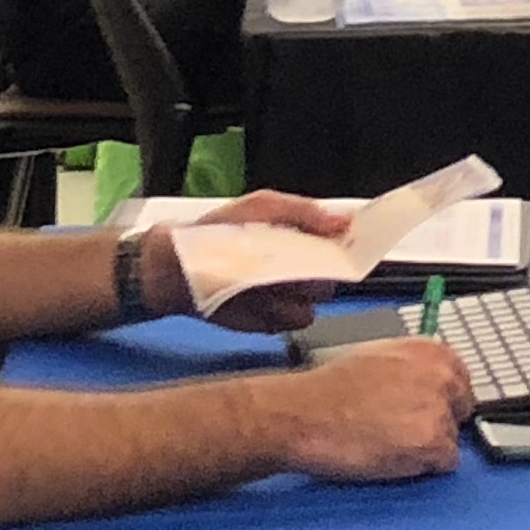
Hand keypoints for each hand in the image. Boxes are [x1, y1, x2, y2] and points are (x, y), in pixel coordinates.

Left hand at [153, 194, 355, 333]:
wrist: (180, 264)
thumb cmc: (222, 228)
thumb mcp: (262, 207)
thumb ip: (303, 212)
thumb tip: (345, 220)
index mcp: (305, 239)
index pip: (343, 246)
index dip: (349, 246)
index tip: (347, 245)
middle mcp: (302, 271)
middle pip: (331, 281)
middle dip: (318, 274)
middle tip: (294, 264)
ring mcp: (287, 299)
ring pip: (314, 305)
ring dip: (295, 295)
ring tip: (266, 282)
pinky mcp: (272, 322)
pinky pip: (292, 322)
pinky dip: (279, 312)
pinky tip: (256, 298)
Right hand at [273, 340, 470, 479]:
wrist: (307, 414)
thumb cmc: (330, 388)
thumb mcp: (380, 355)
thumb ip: (413, 366)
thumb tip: (429, 382)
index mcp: (430, 349)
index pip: (461, 380)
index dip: (441, 399)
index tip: (424, 408)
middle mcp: (442, 375)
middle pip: (461, 410)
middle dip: (438, 422)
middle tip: (402, 429)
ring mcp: (439, 409)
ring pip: (451, 439)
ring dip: (427, 446)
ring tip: (389, 442)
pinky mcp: (432, 443)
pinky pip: (445, 464)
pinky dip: (423, 467)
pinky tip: (394, 457)